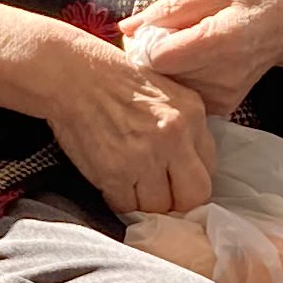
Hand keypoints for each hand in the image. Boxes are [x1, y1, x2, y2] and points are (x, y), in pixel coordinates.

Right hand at [39, 33, 213, 219]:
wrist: (73, 75)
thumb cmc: (114, 81)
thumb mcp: (165, 94)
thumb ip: (184, 129)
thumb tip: (187, 168)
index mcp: (192, 114)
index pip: (209, 169)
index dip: (189, 180)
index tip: (175, 181)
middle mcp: (174, 136)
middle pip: (193, 196)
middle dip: (176, 202)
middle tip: (159, 195)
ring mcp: (145, 156)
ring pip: (157, 207)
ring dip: (143, 201)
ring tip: (129, 184)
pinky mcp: (115, 172)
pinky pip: (125, 206)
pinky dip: (118, 199)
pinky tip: (111, 182)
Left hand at [120, 0, 282, 118]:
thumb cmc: (249, 1)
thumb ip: (166, 10)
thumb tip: (125, 28)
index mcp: (217, 41)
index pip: (157, 57)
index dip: (145, 44)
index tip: (151, 32)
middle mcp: (220, 75)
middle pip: (160, 76)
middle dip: (154, 57)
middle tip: (169, 38)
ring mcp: (222, 96)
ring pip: (169, 90)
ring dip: (167, 70)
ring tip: (187, 50)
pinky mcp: (222, 108)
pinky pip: (184, 97)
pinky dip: (181, 82)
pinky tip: (196, 65)